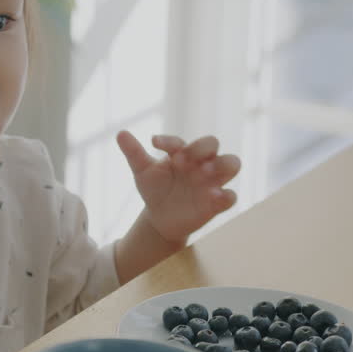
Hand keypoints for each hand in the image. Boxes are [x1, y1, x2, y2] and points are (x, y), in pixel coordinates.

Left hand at [116, 132, 240, 243]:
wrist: (160, 218)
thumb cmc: (155, 189)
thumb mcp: (142, 172)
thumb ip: (134, 152)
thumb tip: (120, 133)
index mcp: (183, 152)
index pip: (180, 140)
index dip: (169, 140)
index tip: (154, 143)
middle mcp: (201, 162)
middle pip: (212, 143)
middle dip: (200, 148)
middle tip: (181, 160)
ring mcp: (212, 181)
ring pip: (232, 163)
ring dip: (221, 165)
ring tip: (204, 172)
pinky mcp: (217, 202)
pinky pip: (231, 196)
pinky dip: (225, 195)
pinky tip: (212, 196)